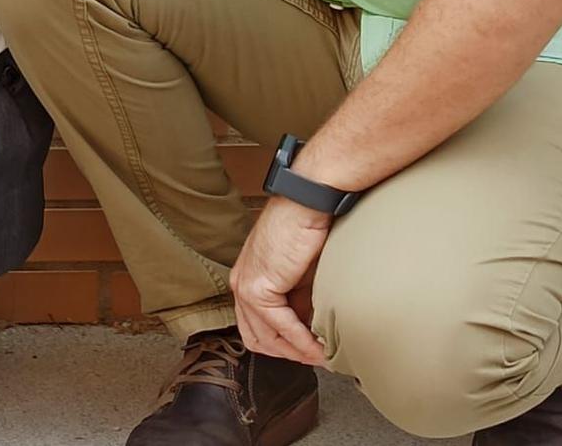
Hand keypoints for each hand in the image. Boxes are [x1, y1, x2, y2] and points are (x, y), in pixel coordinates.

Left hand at [229, 198, 330, 365]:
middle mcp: (240, 283)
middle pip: (256, 336)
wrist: (306, 202)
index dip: (283, 343)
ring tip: (320, 357)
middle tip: (314, 359)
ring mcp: (245, 286)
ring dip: (295, 352)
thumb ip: (299, 302)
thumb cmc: (307, 228)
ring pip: (265, 337)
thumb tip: (310, 331)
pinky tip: (318, 347)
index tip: (308, 351)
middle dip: (287, 353)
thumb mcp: (301, 274)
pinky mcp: (257, 287)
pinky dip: (300, 341)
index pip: (257, 325)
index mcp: (248, 277)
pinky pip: (279, 326)